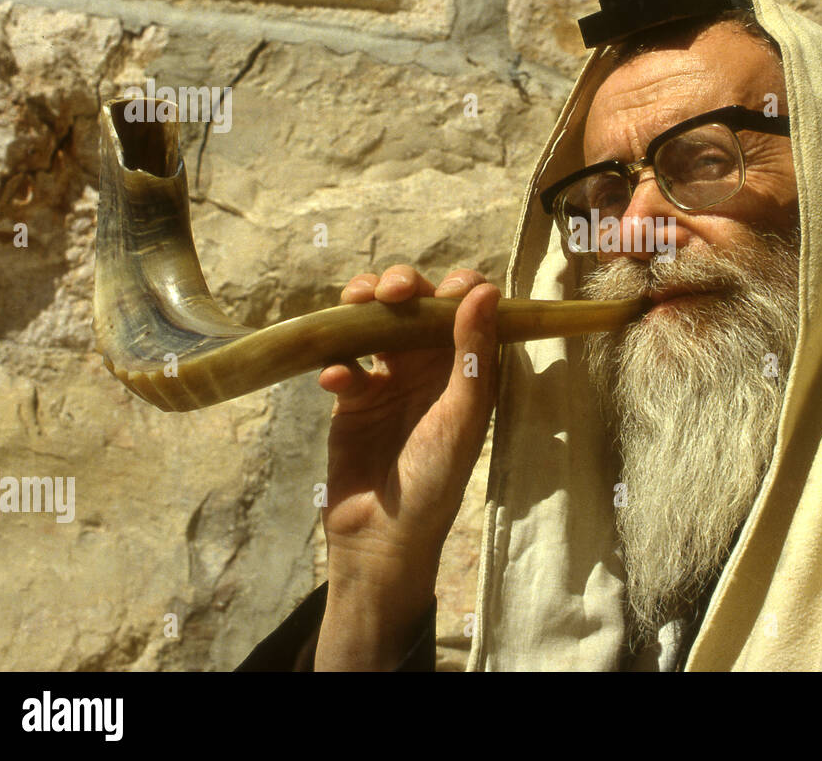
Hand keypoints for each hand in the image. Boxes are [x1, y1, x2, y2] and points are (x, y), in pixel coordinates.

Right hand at [314, 265, 498, 669]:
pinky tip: (337, 380)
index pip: (466, 310)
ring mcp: (388, 381)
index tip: (445, 287)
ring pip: (374, 323)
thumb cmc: (435, 479)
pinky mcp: (352, 400)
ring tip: (356, 304)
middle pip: (415, 305)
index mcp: (466, 370)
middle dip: (402, 285)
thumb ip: (473, 353)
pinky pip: (342, 362)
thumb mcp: (462, 415)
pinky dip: (336, 360)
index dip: (457, 287)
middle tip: (391, 291)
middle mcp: (429, 368)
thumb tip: (485, 291)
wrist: (383, 538)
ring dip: (363, 305)